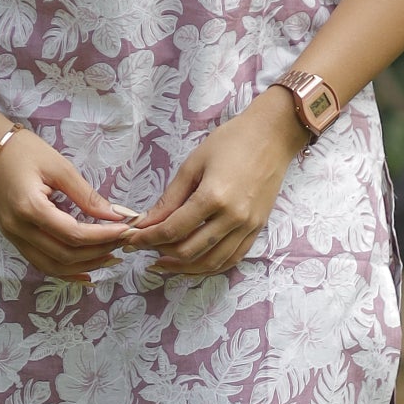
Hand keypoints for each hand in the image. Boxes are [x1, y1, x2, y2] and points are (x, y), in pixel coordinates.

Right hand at [0, 129, 138, 282]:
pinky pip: (40, 263)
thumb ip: (87, 195)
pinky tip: (85, 271)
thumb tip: (116, 215)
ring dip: (83, 266)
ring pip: (51, 266)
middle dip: (98, 251)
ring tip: (110, 257)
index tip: (126, 229)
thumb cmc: (23, 151)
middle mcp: (19, 229)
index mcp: (30, 208)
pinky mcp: (13, 238)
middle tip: (123, 242)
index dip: (103, 236)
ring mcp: (13, 237)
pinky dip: (64, 270)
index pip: (73, 234)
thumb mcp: (59, 167)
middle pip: (64, 255)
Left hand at [125, 94, 309, 279]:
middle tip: (145, 247)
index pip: (172, 229)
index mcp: (213, 197)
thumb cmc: (231, 142)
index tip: (131, 239)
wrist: (272, 136)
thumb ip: (169, 199)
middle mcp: (232, 217)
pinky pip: (232, 259)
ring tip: (164, 262)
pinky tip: (193, 263)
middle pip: (189, 251)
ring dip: (184, 268)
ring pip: (211, 263)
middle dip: (161, 252)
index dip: (147, 238)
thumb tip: (146, 222)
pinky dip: (210, 267)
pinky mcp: (257, 229)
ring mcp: (248, 226)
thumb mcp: (193, 165)